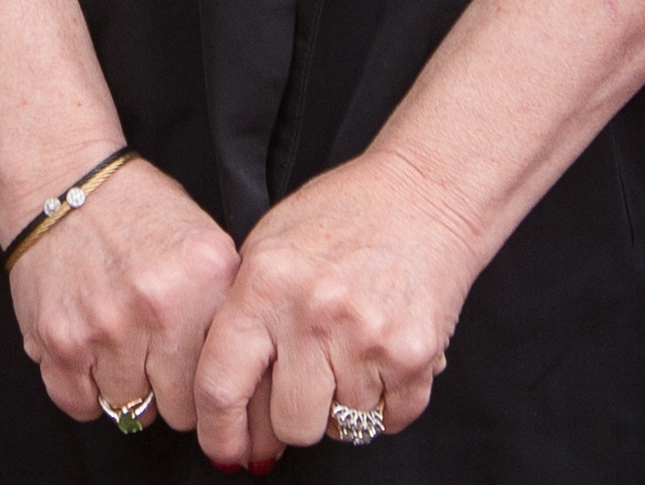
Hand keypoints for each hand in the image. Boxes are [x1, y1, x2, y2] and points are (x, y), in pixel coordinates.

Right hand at [5, 155, 238, 436]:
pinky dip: (86, 391)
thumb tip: (244, 375)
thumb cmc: (134, 209)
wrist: (62, 179)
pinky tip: (92, 357)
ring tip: (123, 348)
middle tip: (159, 361)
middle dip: (171, 391)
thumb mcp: (204, 244)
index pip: (224, 378)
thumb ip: (224, 306)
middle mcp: (157, 307)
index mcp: (204, 279)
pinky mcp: (58, 341)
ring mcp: (105, 328)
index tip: (203, 378)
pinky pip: (79, 405)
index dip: (212, 382)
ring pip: (128, 409)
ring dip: (127, 388)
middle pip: (179, 408)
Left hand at [193, 150, 489, 469]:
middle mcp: (313, 314)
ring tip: (344, 356)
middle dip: (289, 419)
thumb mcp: (268, 248)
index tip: (224, 449)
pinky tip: (376, 359)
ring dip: (338, 405)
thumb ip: (241, 317)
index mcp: (265, 284)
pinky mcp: (416, 356)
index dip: (219, 432)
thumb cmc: (342, 217)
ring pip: (338, 425)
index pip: (221, 385)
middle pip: (288, 423)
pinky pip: (388, 420)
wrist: (425, 195)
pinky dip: (381, 404)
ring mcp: (368, 338)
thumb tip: (225, 404)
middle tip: (298, 392)